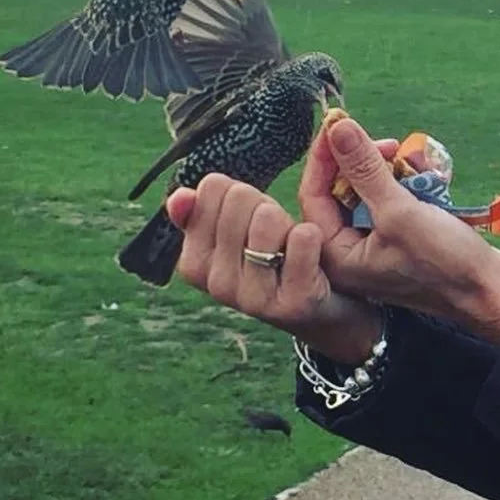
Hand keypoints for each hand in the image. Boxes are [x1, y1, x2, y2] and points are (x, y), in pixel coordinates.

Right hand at [166, 169, 393, 365]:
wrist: (320, 311)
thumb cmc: (274, 258)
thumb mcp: (234, 233)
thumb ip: (202, 212)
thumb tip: (180, 196)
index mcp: (194, 262)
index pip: (212, 188)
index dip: (241, 192)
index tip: (252, 217)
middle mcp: (218, 284)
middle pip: (239, 199)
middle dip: (264, 204)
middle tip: (277, 232)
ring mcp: (254, 298)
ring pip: (267, 218)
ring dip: (288, 221)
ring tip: (291, 244)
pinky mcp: (294, 303)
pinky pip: (302, 239)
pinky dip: (312, 234)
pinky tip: (312, 252)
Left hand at [298, 117, 499, 344]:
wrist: (490, 292)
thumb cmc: (442, 261)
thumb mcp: (399, 210)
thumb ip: (364, 168)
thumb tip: (337, 126)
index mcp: (337, 255)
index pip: (313, 195)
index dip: (324, 156)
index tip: (340, 123)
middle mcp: (350, 252)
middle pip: (340, 190)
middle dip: (364, 161)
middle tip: (389, 144)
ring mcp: (376, 245)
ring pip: (368, 191)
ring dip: (389, 169)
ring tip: (413, 160)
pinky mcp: (400, 238)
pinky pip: (391, 199)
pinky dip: (405, 183)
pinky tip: (425, 173)